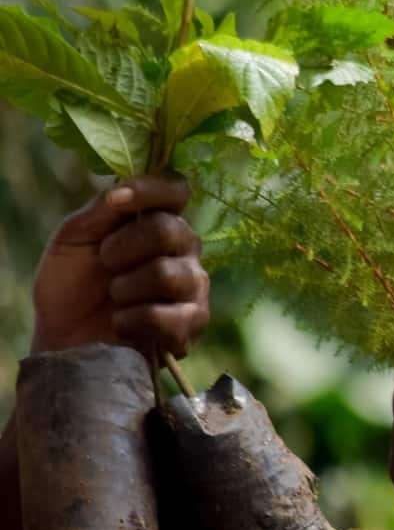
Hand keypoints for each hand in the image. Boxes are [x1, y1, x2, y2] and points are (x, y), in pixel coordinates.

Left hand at [30, 174, 209, 358]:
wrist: (64, 340)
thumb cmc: (70, 286)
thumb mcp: (72, 238)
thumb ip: (100, 210)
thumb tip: (122, 189)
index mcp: (159, 221)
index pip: (177, 189)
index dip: (152, 189)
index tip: (117, 200)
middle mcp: (184, 250)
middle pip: (169, 230)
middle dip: (122, 248)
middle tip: (104, 263)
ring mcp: (193, 287)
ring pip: (167, 274)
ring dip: (125, 288)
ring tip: (114, 299)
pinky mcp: (192, 324)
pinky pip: (168, 316)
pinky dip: (132, 320)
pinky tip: (121, 324)